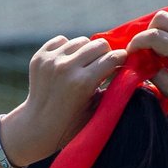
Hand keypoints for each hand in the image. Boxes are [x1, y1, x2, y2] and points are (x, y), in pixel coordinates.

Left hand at [0, 32, 121, 161]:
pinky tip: (68, 64)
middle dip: (105, 54)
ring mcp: (50, 61)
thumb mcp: (98, 109)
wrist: (38, 126)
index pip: (112, 57)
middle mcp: (65, 68)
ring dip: (86, 52)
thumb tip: (129, 68)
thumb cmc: (73, 124)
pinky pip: (62, 40)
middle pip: (99, 44)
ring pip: (81, 41)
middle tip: (103, 67)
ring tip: (84, 67)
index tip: (123, 63)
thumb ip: (113, 88)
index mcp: (83, 83)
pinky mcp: (40, 57)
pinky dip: (68, 50)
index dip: (121, 59)